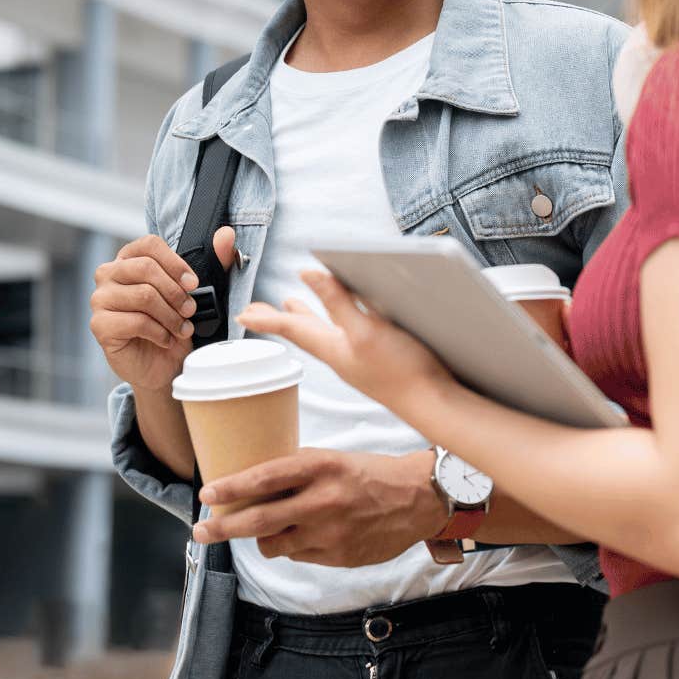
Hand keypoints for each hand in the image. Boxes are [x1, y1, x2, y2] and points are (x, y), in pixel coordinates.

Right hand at [90, 227, 236, 391]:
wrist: (164, 366)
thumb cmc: (174, 325)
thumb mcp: (197, 292)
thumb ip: (214, 261)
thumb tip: (227, 235)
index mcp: (129, 259)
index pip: (149, 245)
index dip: (175, 263)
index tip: (193, 283)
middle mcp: (109, 274)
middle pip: (146, 268)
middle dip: (176, 293)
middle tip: (190, 311)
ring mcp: (100, 299)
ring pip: (144, 296)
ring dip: (171, 316)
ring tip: (181, 329)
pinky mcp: (100, 325)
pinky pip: (136, 321)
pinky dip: (160, 333)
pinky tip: (166, 339)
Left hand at [191, 448, 447, 565]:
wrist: (418, 499)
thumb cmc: (372, 473)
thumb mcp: (333, 459)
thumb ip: (298, 471)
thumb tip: (253, 482)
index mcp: (320, 466)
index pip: (264, 478)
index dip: (231, 488)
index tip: (207, 494)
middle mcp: (322, 500)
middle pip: (258, 520)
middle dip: (222, 527)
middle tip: (200, 531)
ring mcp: (330, 532)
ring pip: (273, 544)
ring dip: (261, 538)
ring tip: (266, 529)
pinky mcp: (338, 556)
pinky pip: (298, 556)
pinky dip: (293, 547)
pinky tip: (306, 534)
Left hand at [236, 269, 453, 407]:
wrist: (435, 404)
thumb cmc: (402, 373)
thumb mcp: (366, 331)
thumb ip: (338, 302)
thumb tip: (308, 274)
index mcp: (334, 348)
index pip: (292, 329)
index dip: (267, 319)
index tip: (242, 313)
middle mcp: (342, 354)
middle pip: (302, 332)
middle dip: (280, 319)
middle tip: (256, 312)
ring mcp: (359, 359)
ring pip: (323, 333)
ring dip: (305, 318)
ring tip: (292, 306)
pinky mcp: (378, 361)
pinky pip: (343, 337)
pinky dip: (333, 324)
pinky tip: (344, 321)